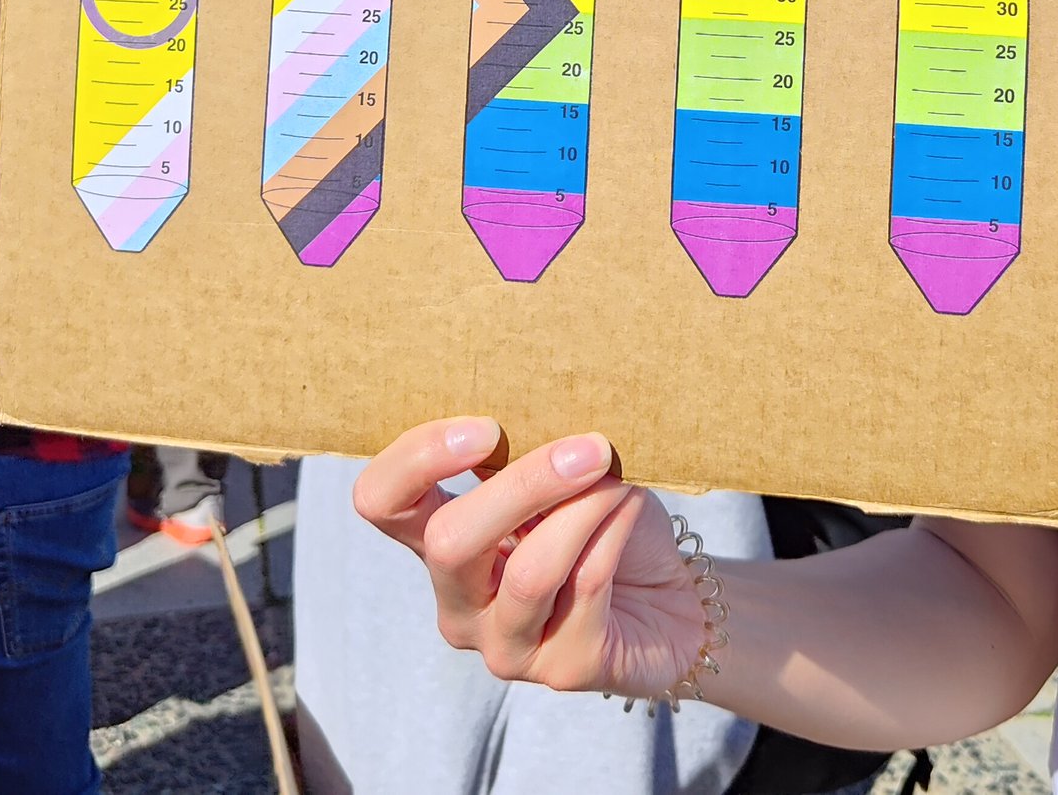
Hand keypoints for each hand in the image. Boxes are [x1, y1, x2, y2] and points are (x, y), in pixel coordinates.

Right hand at [356, 418, 710, 699]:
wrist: (675, 599)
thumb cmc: (607, 526)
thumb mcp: (560, 478)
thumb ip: (525, 451)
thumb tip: (524, 390)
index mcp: (440, 544)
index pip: (381, 503)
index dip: (415, 460)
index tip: (484, 427)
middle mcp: (459, 603)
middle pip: (450, 542)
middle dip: (524, 483)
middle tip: (588, 447)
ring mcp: (506, 645)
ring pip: (529, 572)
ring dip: (583, 508)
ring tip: (618, 474)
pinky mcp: (565, 667)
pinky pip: (586, 586)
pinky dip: (614, 531)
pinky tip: (634, 504)